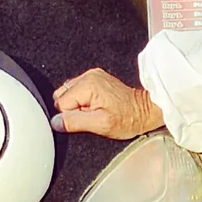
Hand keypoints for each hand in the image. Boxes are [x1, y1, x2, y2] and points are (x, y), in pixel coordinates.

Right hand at [52, 68, 166, 139]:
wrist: (145, 111)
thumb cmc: (129, 118)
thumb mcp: (101, 125)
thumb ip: (75, 122)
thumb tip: (56, 122)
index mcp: (87, 85)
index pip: (60, 104)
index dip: (71, 117)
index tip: (87, 119)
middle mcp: (88, 76)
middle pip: (62, 96)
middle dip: (73, 110)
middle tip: (91, 115)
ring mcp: (92, 76)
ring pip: (68, 94)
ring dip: (78, 105)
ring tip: (96, 110)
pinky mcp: (95, 79)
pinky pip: (77, 91)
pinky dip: (83, 101)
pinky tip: (96, 105)